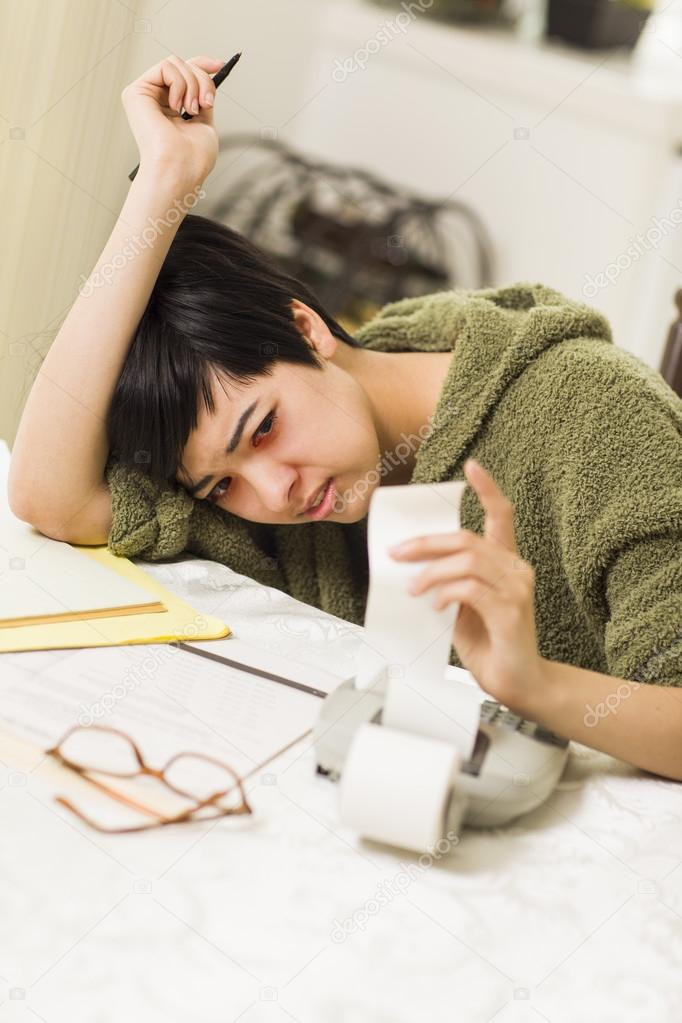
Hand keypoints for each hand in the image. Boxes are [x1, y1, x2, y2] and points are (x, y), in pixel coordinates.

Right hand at [121, 54, 224, 187]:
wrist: (180, 169)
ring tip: (191, 109)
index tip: (220, 65)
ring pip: (176, 63)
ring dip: (193, 85)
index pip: (184, 74)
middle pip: (184, 66)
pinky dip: (179, 84)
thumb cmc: (193, 158)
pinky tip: (176, 106)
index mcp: (170, 108)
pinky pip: (166, 66)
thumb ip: (202, 96)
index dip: (202, 64)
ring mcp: (144, 96)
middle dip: (202, 81)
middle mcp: (155, 100)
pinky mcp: (135, 92)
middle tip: (205, 104)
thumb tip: (208, 74)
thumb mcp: (204, 121)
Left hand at [389, 459, 543, 712]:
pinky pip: (470, 589)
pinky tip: (435, 607)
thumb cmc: (490, 644)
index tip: (472, 466)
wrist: (516, 682)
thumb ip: (447, 583)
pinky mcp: (511, 611)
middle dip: (425, 543)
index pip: (502, 515)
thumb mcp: (460, 607)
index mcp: (505, 563)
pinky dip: (446, 594)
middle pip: (467, 538)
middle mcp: (516, 569)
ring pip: (466, 561)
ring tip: (413, 589)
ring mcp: (517, 588)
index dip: (488, 488)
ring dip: (431, 572)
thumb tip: (410, 568)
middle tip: (397, 553)